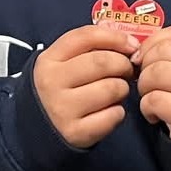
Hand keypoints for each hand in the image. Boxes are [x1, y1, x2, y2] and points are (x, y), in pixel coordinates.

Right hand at [33, 23, 138, 149]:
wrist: (38, 127)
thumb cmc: (63, 88)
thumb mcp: (64, 62)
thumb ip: (92, 48)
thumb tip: (132, 45)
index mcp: (49, 59)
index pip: (87, 37)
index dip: (116, 38)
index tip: (132, 45)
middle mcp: (51, 82)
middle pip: (103, 62)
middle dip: (124, 65)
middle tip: (126, 71)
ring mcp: (62, 109)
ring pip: (112, 88)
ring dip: (122, 89)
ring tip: (115, 92)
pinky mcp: (75, 133)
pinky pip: (113, 115)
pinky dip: (118, 112)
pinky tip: (108, 111)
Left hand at [134, 26, 170, 144]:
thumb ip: (169, 55)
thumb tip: (136, 53)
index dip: (151, 43)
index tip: (143, 58)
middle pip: (164, 51)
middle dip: (145, 65)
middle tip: (146, 82)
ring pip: (158, 73)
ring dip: (144, 86)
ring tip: (150, 97)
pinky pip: (156, 100)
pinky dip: (147, 107)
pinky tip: (154, 114)